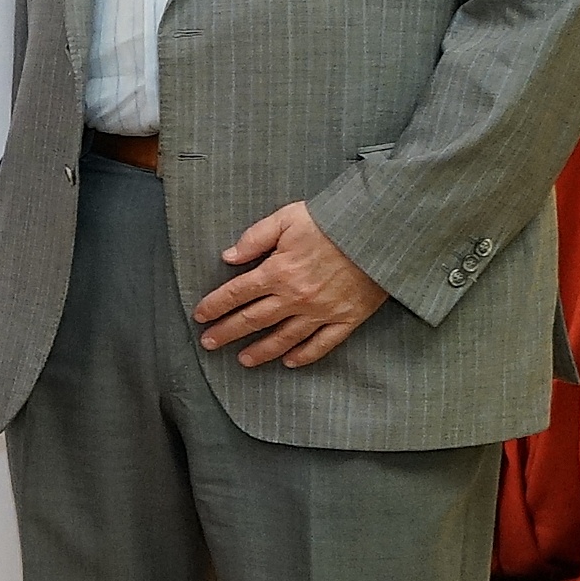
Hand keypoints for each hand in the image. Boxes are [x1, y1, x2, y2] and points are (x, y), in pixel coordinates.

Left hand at [196, 200, 386, 367]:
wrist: (379, 231)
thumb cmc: (332, 220)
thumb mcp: (286, 218)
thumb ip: (255, 238)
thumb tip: (228, 257)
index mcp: (277, 271)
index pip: (237, 294)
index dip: (215, 306)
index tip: (200, 316)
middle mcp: (295, 297)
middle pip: (253, 320)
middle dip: (227, 332)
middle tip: (209, 343)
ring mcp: (322, 311)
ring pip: (284, 338)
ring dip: (261, 351)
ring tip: (243, 360)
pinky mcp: (347, 318)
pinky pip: (323, 344)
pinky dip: (305, 356)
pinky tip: (290, 362)